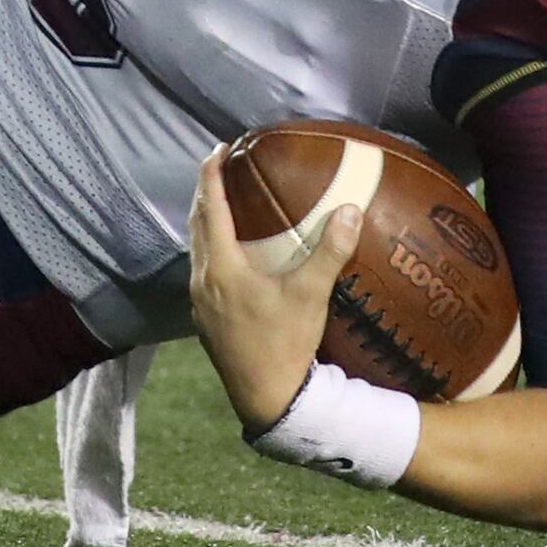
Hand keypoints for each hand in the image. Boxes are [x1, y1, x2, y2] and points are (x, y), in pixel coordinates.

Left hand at [185, 148, 355, 432]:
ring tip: (222, 203)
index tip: (218, 148)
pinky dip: (210, 248)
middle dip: (206, 192)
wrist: (267, 398)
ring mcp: (200, 302)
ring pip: (197, 249)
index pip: (211, 208)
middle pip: (197, 224)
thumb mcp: (311, 295)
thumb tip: (349, 209)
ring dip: (206, 221)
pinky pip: (202, 270)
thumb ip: (329, 251)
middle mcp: (203, 280)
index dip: (212, 175)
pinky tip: (228, 254)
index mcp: (222, 267)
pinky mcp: (206, 320)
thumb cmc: (286, 344)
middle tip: (220, 166)